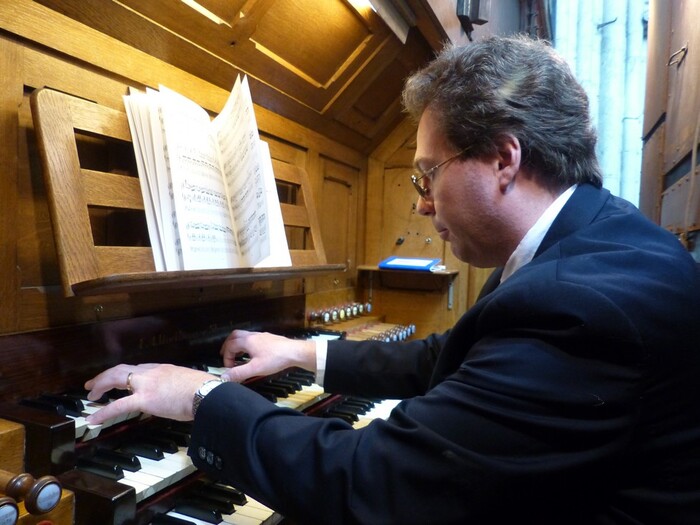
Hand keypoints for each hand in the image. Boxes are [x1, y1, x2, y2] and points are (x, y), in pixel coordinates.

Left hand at [84, 363, 217, 423]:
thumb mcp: (190, 382)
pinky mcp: (145, 399)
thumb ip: (181, 386)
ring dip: (100, 385)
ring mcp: (147, 385)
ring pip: (116, 379)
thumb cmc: (205, 390)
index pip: (139, 368)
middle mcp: (152, 373)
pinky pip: (119, 406)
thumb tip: (184, 394)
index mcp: (164, 369)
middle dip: (105, 375)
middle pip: (122, 369)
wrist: (207, 393)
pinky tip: (93, 419)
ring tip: (91, 396)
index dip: (126, 373)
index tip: (121, 379)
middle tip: (93, 384)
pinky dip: (104, 412)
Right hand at [219, 329, 315, 382]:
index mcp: (248, 341)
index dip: (226, 357)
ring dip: (238, 344)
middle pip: (235, 336)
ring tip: (237, 355)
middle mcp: (253, 335)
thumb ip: (239, 373)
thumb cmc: (275, 359)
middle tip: (226, 355)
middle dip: (228, 345)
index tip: (229, 368)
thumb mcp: (255, 369)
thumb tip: (224, 377)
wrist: (294, 352)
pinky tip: (252, 353)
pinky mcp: (269, 338)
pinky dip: (247, 344)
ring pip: (244, 336)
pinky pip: (253, 338)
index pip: (230, 346)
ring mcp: (262, 335)